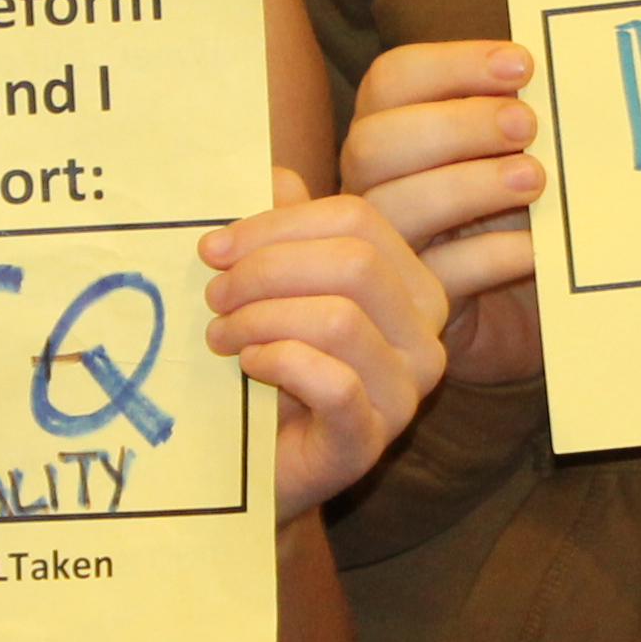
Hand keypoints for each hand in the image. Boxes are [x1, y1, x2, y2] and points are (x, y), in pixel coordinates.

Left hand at [202, 168, 454, 512]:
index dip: (278, 224)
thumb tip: (275, 175)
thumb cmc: (269, 369)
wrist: (257, 466)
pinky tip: (249, 366)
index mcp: (410, 284)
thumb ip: (280, 233)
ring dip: (262, 318)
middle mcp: (426, 335)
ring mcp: (406, 392)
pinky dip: (278, 362)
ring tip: (221, 335)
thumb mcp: (272, 290)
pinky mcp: (371, 441)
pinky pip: (333, 383)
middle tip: (214, 295)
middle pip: (356, 263)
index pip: (358, 220)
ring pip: (340, 320)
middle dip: (267, 269)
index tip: (214, 247)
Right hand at [343, 39, 546, 385]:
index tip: (523, 64)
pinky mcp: (416, 306)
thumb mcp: (518, 159)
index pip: (392, 79)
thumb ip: (521, 117)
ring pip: (390, 208)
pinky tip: (536, 245)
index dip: (453, 64)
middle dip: (455, 124)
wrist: (522, 310)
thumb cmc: (515, 215)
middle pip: (375, 141)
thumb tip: (562, 77)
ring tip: (534, 180)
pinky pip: (438, 274)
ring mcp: (385, 248)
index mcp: (391, 133)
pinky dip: (491, 253)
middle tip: (527, 125)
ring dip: (468, 185)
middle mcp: (370, 186)